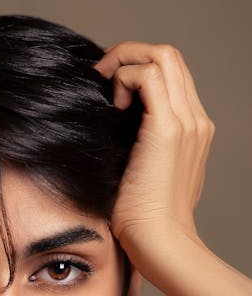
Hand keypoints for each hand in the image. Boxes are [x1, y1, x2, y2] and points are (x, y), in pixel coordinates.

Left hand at [94, 42, 214, 254]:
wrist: (158, 241)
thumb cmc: (144, 217)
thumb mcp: (142, 173)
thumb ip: (139, 148)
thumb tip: (112, 133)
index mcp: (192, 129)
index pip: (171, 75)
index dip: (138, 68)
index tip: (107, 86)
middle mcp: (195, 119)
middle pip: (169, 56)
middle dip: (129, 55)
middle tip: (101, 75)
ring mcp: (186, 121)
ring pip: (162, 56)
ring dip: (125, 60)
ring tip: (103, 85)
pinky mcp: (168, 129)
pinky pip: (148, 75)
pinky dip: (124, 77)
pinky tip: (111, 106)